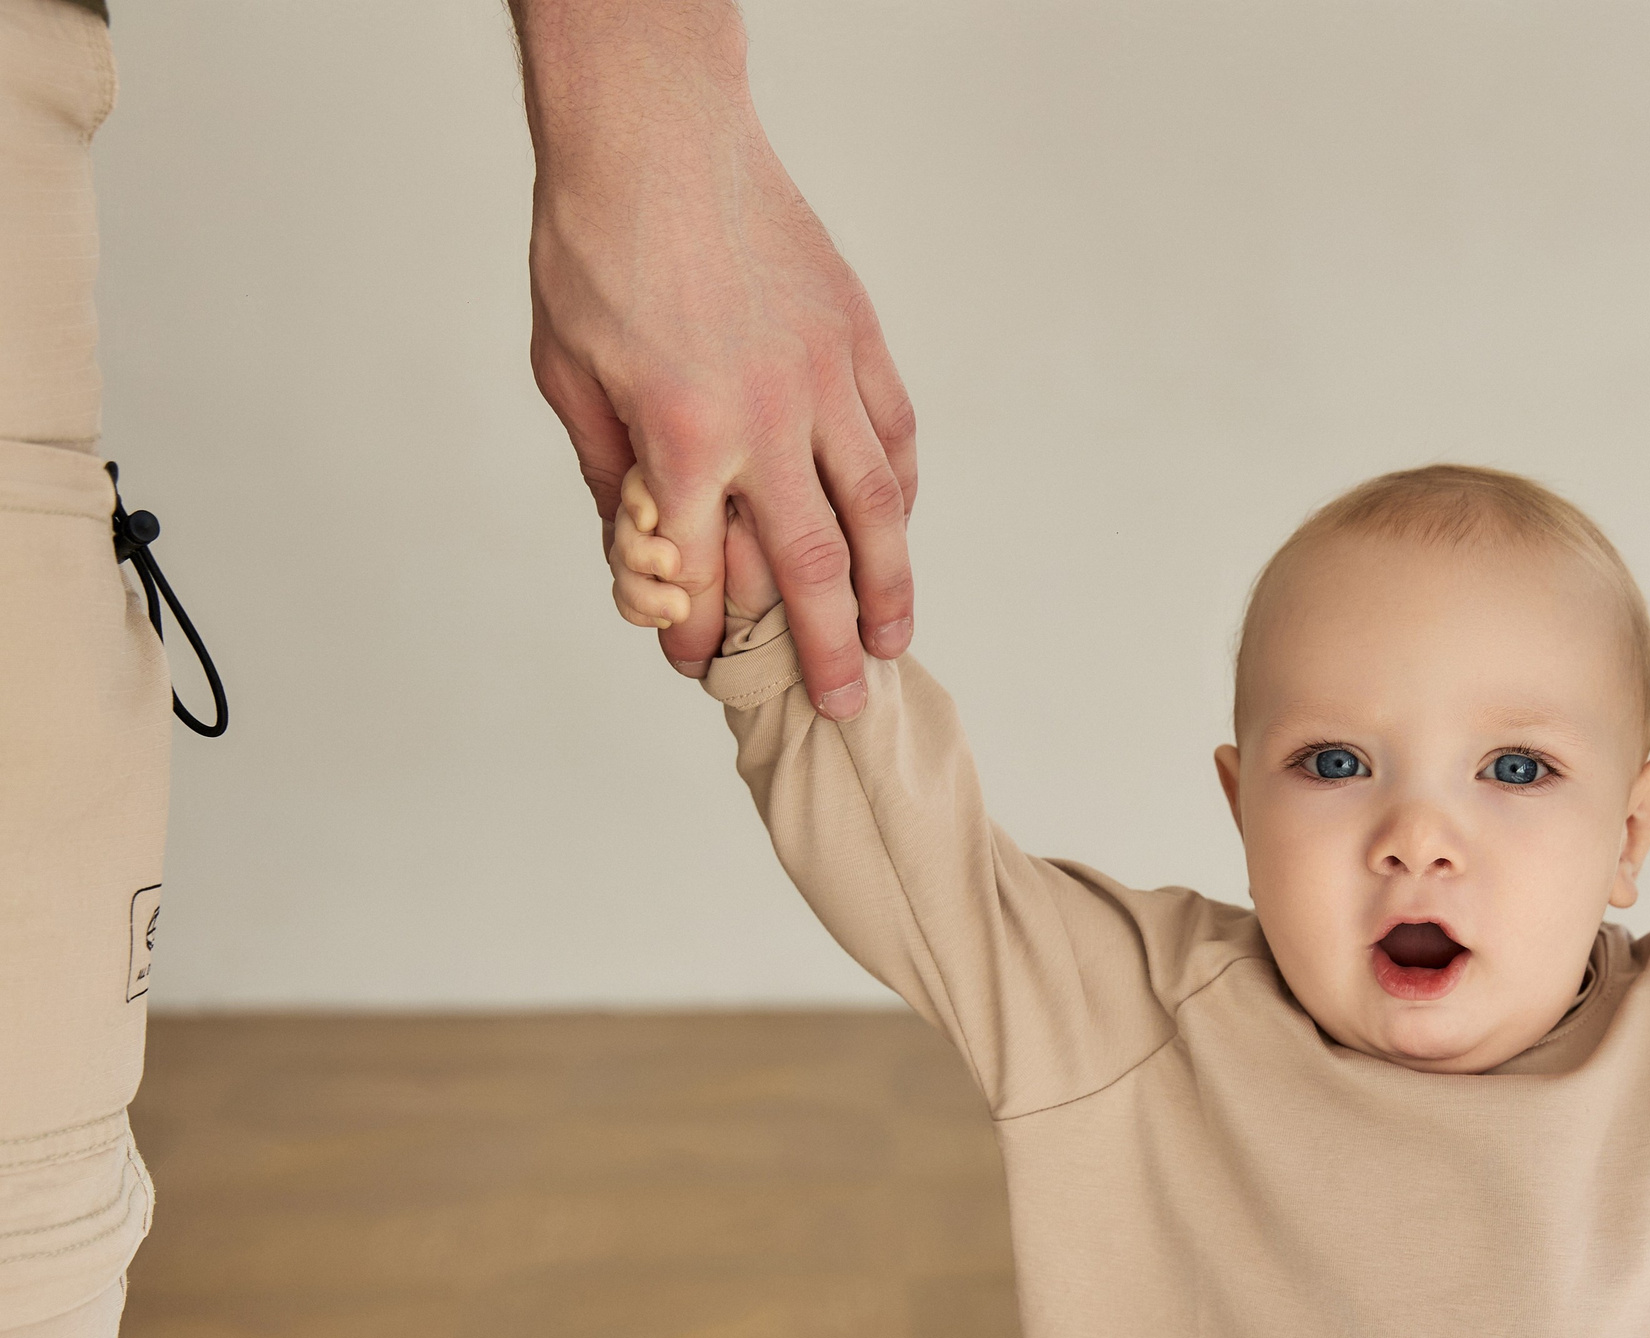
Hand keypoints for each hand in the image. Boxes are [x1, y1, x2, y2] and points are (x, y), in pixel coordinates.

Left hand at [517, 0, 913, 719]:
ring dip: (890, 587)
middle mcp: (767, 420)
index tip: (703, 667)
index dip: (704, 634)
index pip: (707, 573)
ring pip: (877, 510)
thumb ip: (611, 472)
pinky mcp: (856, 339)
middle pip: (813, 566)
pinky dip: (899, 492)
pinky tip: (896, 529)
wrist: (655, 138)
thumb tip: (646, 551)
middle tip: (841, 706)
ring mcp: (824, 379)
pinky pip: (893, 436)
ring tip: (895, 642)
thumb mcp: (568, 373)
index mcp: (683, 437)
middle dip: (827, 648)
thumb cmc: (596, 249)